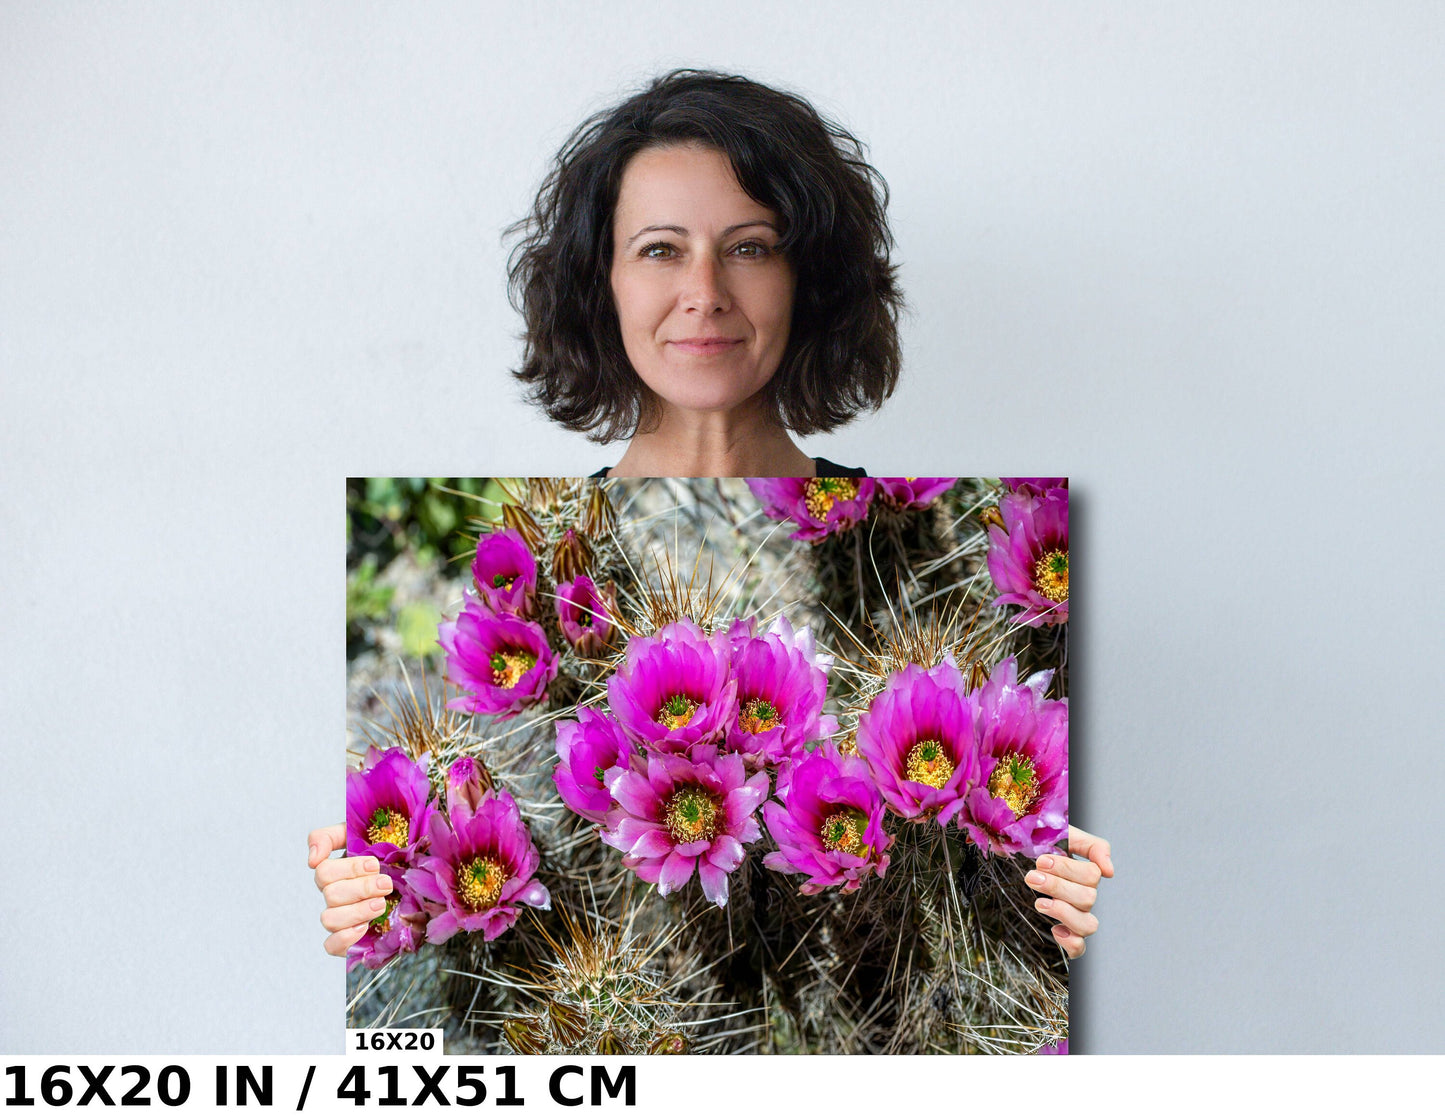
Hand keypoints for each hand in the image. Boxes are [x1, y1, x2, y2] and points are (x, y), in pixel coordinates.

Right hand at [309, 823, 392, 957]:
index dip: (349, 869)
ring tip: (381, 904)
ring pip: (329, 919)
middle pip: (331, 894)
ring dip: (357, 911)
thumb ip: (330, 836)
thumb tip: (312, 859)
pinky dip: (344, 938)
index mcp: (337, 871)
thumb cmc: (390, 852)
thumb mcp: (362, 833)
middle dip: (361, 888)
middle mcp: (336, 895)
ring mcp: (341, 917)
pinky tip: (364, 928)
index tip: (374, 864)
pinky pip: (331, 946)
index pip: (324, 871)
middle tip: (386, 884)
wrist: (417, 875)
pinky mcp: (349, 939)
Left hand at [1026, 825, 1112, 958]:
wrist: (1007, 858)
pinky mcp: (1062, 934)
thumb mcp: (1062, 835)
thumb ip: (1091, 846)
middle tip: (1032, 878)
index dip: (1067, 869)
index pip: (1092, 875)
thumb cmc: (1034, 846)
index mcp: (1082, 873)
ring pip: (1088, 925)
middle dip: (1057, 887)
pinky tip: (1055, 930)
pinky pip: (1079, 948)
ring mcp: (1073, 917)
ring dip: (1063, 912)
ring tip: (1039, 903)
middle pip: (1088, 898)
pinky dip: (1071, 942)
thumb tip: (1109, 871)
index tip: (1041, 861)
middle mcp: (1081, 897)